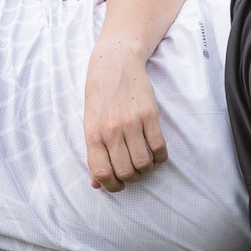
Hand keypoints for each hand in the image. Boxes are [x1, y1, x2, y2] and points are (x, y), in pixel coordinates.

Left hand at [82, 46, 167, 191]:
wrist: (115, 64)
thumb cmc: (99, 96)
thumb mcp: (90, 123)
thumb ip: (93, 154)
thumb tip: (95, 183)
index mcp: (93, 135)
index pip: (102, 173)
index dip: (112, 186)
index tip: (118, 185)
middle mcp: (112, 131)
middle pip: (126, 172)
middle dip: (132, 178)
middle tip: (134, 172)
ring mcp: (132, 123)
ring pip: (144, 163)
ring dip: (147, 168)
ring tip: (145, 162)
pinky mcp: (150, 115)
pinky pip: (159, 147)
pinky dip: (160, 157)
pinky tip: (157, 153)